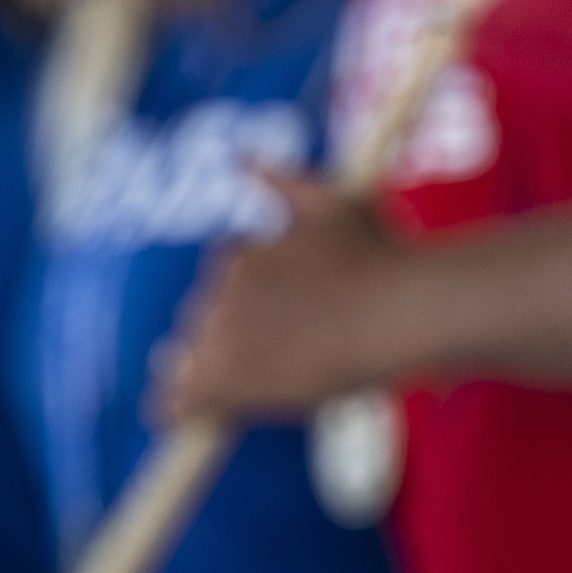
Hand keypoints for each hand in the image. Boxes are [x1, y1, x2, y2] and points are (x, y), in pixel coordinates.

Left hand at [153, 174, 420, 424]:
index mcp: (241, 259)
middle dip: (230, 328)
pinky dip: (173, 407)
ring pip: (193, 355)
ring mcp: (223, 338)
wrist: (398, 310)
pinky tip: (172, 414)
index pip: (225, 278)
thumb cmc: (376, 255)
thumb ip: (283, 181)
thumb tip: (243, 158)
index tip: (277, 311)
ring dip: (206, 364)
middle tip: (276, 348)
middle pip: (206, 317)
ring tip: (244, 379)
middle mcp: (223, 294)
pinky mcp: (226, 382)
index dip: (252, 297)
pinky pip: (179, 398)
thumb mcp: (330, 202)